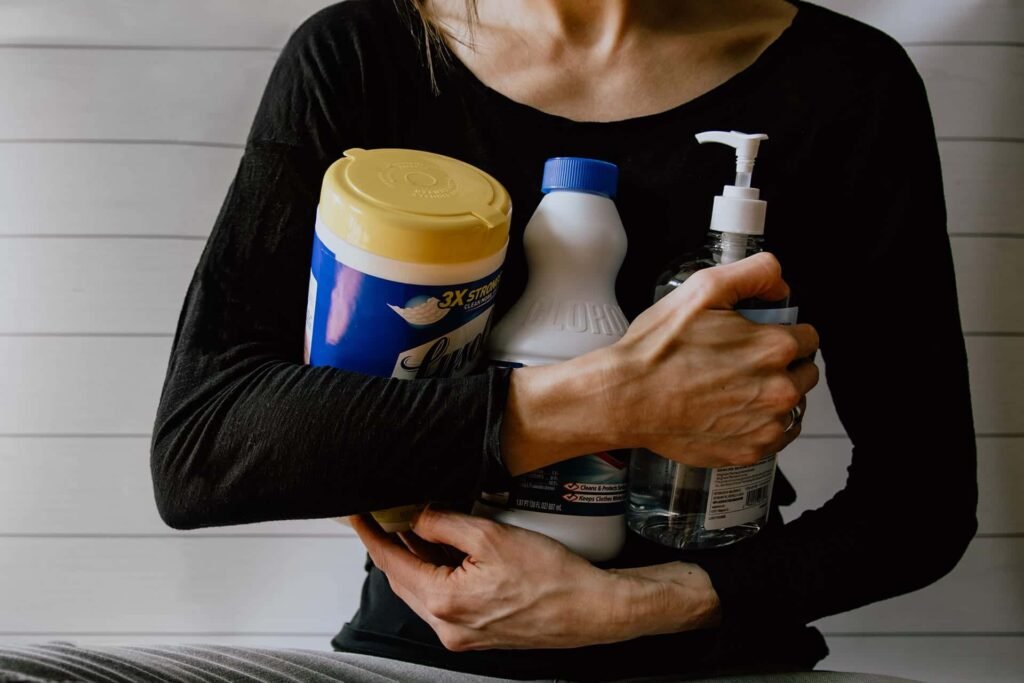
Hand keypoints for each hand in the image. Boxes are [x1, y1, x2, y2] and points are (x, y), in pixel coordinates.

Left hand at [350, 507, 719, 650]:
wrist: (591, 610)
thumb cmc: (551, 577)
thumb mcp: (491, 537)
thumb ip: (444, 525)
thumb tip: (415, 516)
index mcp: (444, 603)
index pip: (392, 563)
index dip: (372, 535)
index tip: (356, 515)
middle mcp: (446, 627)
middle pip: (403, 579)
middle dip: (392, 545)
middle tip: (384, 514)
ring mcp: (461, 634)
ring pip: (422, 590)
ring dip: (415, 560)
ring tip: (415, 526)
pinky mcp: (477, 634)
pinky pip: (443, 600)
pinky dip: (437, 574)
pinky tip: (444, 552)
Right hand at [501, 252, 818, 474]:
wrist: (626, 398)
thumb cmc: (657, 349)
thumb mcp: (703, 289)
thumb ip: (754, 273)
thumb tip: (781, 284)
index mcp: (774, 347)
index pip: (808, 337)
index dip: (782, 332)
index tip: (757, 338)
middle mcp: (779, 390)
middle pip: (805, 372)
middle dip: (781, 364)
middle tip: (740, 362)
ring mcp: (766, 425)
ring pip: (792, 405)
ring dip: (772, 395)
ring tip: (732, 389)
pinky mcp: (750, 452)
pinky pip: (776, 436)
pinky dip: (760, 425)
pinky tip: (731, 413)